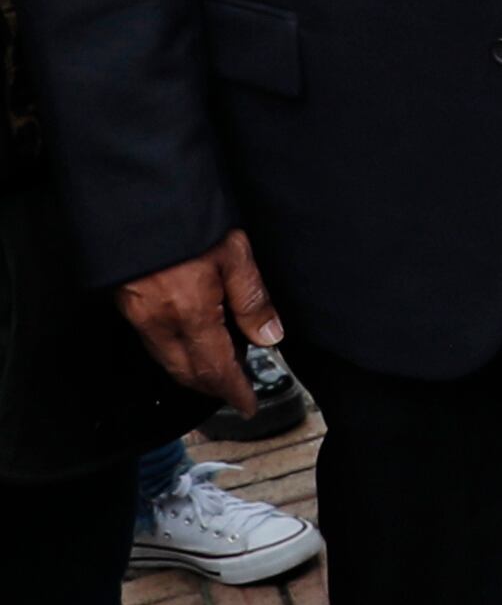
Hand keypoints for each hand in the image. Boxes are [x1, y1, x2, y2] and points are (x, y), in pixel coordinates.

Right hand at [118, 230, 279, 413]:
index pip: (215, 369)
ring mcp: (138, 315)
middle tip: (238, 388)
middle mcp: (159, 322)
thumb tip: (270, 337)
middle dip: (214, 386)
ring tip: (224, 364)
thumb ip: (252, 298)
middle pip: (188, 372)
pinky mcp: (128, 303)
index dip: (233, 391)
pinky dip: (177, 351)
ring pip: (168, 360)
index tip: (249, 405)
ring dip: (195, 370)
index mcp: (190, 313)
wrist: (139, 199)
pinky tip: (195, 339)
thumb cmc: (189, 219)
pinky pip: (155, 343)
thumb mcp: (234, 253)